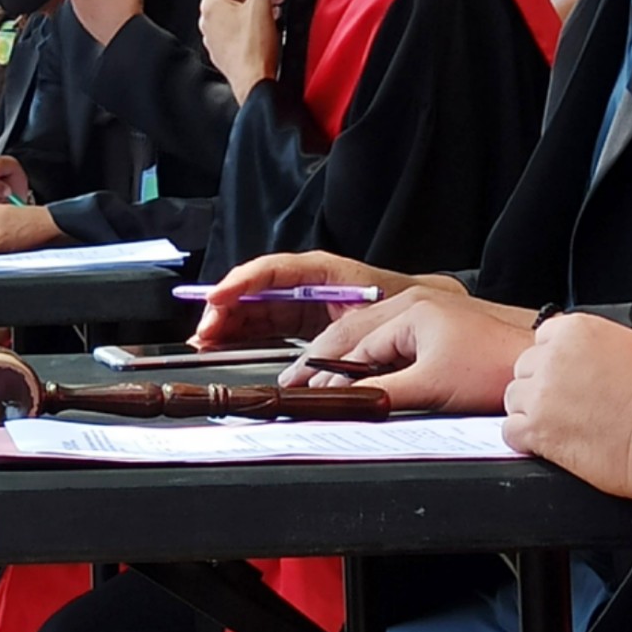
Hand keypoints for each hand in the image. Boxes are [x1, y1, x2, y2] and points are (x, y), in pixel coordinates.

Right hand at [191, 251, 450, 348]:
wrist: (428, 318)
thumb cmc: (404, 306)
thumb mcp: (374, 318)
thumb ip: (344, 335)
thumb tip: (311, 360)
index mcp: (322, 271)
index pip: (271, 270)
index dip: (241, 283)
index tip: (219, 298)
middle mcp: (305, 283)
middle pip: (253, 289)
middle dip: (224, 308)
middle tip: (203, 331)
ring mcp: (299, 301)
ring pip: (252, 307)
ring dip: (226, 323)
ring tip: (204, 341)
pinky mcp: (299, 321)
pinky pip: (261, 323)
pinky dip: (239, 333)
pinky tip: (222, 345)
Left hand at [199, 0, 279, 102]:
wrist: (254, 82)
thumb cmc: (254, 50)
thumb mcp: (261, 5)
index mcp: (212, 5)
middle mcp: (208, 19)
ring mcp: (214, 35)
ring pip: (231, 7)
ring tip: (273, 0)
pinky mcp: (223, 48)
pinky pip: (234, 24)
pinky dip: (250, 16)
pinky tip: (268, 19)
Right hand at [291, 288, 535, 413]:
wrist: (539, 362)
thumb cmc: (497, 365)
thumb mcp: (432, 386)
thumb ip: (384, 393)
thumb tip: (347, 402)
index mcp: (409, 309)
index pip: (354, 345)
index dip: (329, 374)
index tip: (308, 394)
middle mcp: (416, 302)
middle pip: (354, 332)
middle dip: (323, 359)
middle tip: (299, 383)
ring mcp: (429, 312)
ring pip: (372, 335)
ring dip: (347, 358)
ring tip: (323, 381)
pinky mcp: (442, 327)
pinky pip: (392, 340)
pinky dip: (371, 358)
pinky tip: (366, 376)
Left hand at [501, 314, 631, 500]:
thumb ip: (600, 343)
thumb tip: (591, 354)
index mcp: (577, 330)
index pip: (543, 338)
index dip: (554, 359)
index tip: (567, 375)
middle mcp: (554, 357)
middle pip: (525, 368)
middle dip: (542, 385)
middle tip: (567, 403)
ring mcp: (542, 393)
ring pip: (514, 398)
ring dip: (531, 411)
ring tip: (561, 424)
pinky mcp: (538, 429)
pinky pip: (510, 430)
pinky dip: (526, 438)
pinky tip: (550, 442)